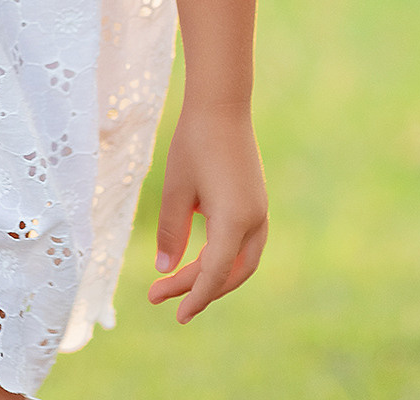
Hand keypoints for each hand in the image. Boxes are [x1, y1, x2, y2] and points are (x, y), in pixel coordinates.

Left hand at [148, 102, 267, 322]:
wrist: (222, 104)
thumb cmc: (194, 143)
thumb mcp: (175, 189)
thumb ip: (170, 232)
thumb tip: (164, 268)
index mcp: (235, 221)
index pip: (215, 275)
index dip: (194, 297)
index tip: (175, 314)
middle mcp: (254, 221)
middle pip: (230, 274)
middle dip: (198, 289)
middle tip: (159, 294)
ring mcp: (260, 212)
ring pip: (241, 262)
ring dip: (212, 277)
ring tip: (177, 283)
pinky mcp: (256, 202)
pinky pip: (244, 244)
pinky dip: (222, 259)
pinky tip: (198, 259)